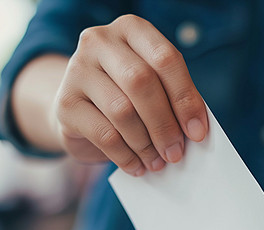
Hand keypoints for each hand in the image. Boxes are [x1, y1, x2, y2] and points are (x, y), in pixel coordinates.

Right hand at [52, 14, 207, 175]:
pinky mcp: (65, 103)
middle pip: (141, 82)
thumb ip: (174, 99)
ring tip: (158, 162)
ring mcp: (77, 69)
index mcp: (132, 30)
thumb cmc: (129, 96)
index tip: (198, 132)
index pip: (165, 59)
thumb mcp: (155, 87)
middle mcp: (100, 41)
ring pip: (122, 111)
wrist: (81, 108)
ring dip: (146, 144)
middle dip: (165, 124)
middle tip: (176, 153)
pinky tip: (137, 166)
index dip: (185, 98)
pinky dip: (126, 156)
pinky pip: (104, 135)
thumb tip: (195, 131)